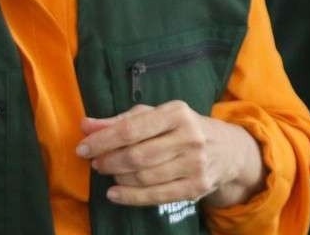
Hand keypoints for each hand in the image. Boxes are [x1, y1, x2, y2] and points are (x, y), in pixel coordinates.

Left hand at [76, 101, 264, 208]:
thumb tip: (85, 125)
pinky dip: (131, 197)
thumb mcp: (154, 116)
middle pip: (137, 155)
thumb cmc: (181, 128)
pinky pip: (158, 196)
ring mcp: (195, 164)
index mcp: (176, 113)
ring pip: (145, 177)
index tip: (82, 148)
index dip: (102, 140)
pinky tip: (115, 194)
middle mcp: (189, 137)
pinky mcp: (197, 187)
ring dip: (119, 177)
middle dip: (109, 161)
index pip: (130, 129)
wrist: (227, 149)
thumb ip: (119, 121)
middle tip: (95, 163)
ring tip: (108, 172)